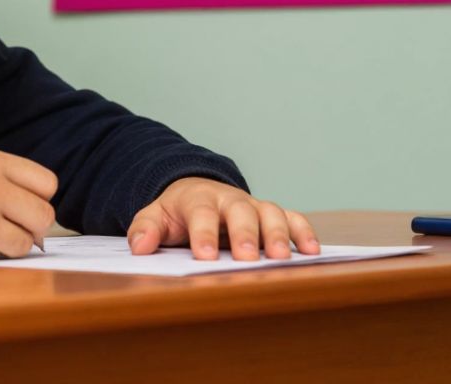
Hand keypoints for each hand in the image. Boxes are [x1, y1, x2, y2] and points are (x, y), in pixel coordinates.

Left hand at [126, 177, 319, 260]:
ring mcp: (253, 206)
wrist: (196, 192)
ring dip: (278, 235)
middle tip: (247, 258)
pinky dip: (304, 232)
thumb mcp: (155, 216)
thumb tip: (139, 246)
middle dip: (244, 234)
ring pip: (270, 213)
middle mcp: (230, 199)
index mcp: (198, 198)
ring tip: (281, 259)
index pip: (201, 213)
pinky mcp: (272, 214)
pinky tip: (312, 251)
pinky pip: (292, 218)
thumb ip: (145, 229)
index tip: (204, 257)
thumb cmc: (177, 213)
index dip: (203, 234)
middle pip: (240, 211)